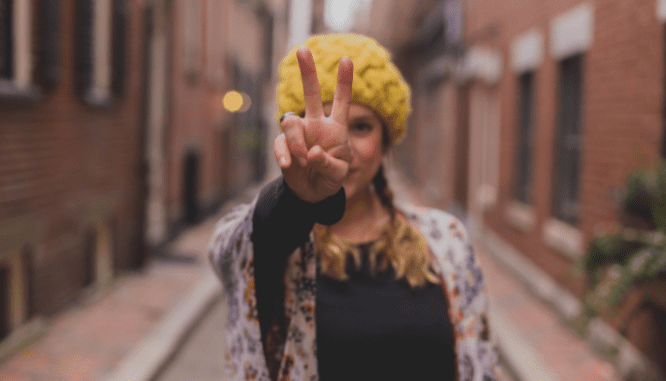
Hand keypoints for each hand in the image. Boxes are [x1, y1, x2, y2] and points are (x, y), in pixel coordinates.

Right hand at [274, 48, 352, 202]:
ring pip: (291, 122)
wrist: (312, 193)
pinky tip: (288, 164)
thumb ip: (329, 163)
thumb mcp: (338, 174)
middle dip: (307, 72)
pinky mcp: (284, 146)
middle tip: (302, 49)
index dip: (344, 82)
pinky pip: (280, 143)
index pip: (341, 102)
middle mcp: (316, 125)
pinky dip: (284, 154)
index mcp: (335, 129)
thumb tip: (312, 152)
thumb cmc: (330, 179)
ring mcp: (299, 134)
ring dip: (297, 142)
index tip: (347, 59)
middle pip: (311, 95)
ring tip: (304, 161)